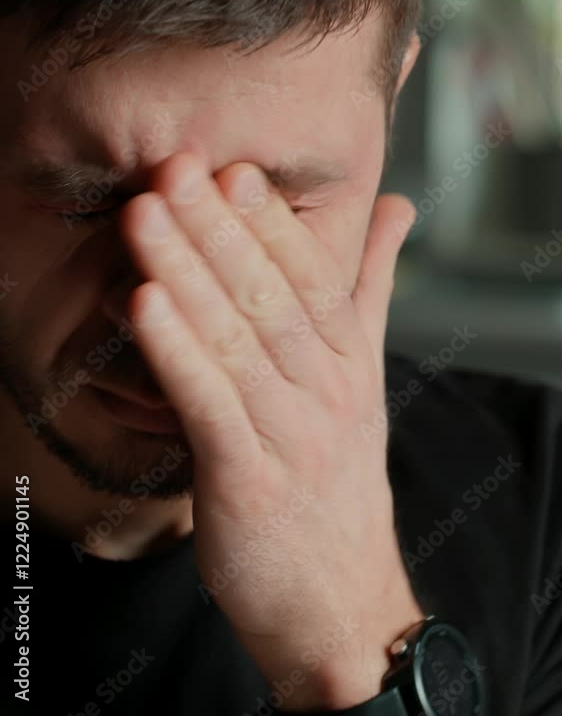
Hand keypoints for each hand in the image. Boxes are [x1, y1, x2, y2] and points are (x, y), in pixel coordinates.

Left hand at [119, 152, 423, 710]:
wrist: (340, 600)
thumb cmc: (337, 475)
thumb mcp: (364, 374)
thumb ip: (372, 286)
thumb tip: (398, 207)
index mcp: (350, 360)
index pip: (314, 277)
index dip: (271, 221)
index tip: (231, 168)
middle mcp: (326, 390)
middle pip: (269, 297)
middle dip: (218, 229)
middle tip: (176, 168)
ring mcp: (290, 436)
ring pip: (235, 341)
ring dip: (187, 273)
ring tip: (145, 217)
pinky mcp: (247, 483)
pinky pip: (208, 406)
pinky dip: (176, 352)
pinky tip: (142, 304)